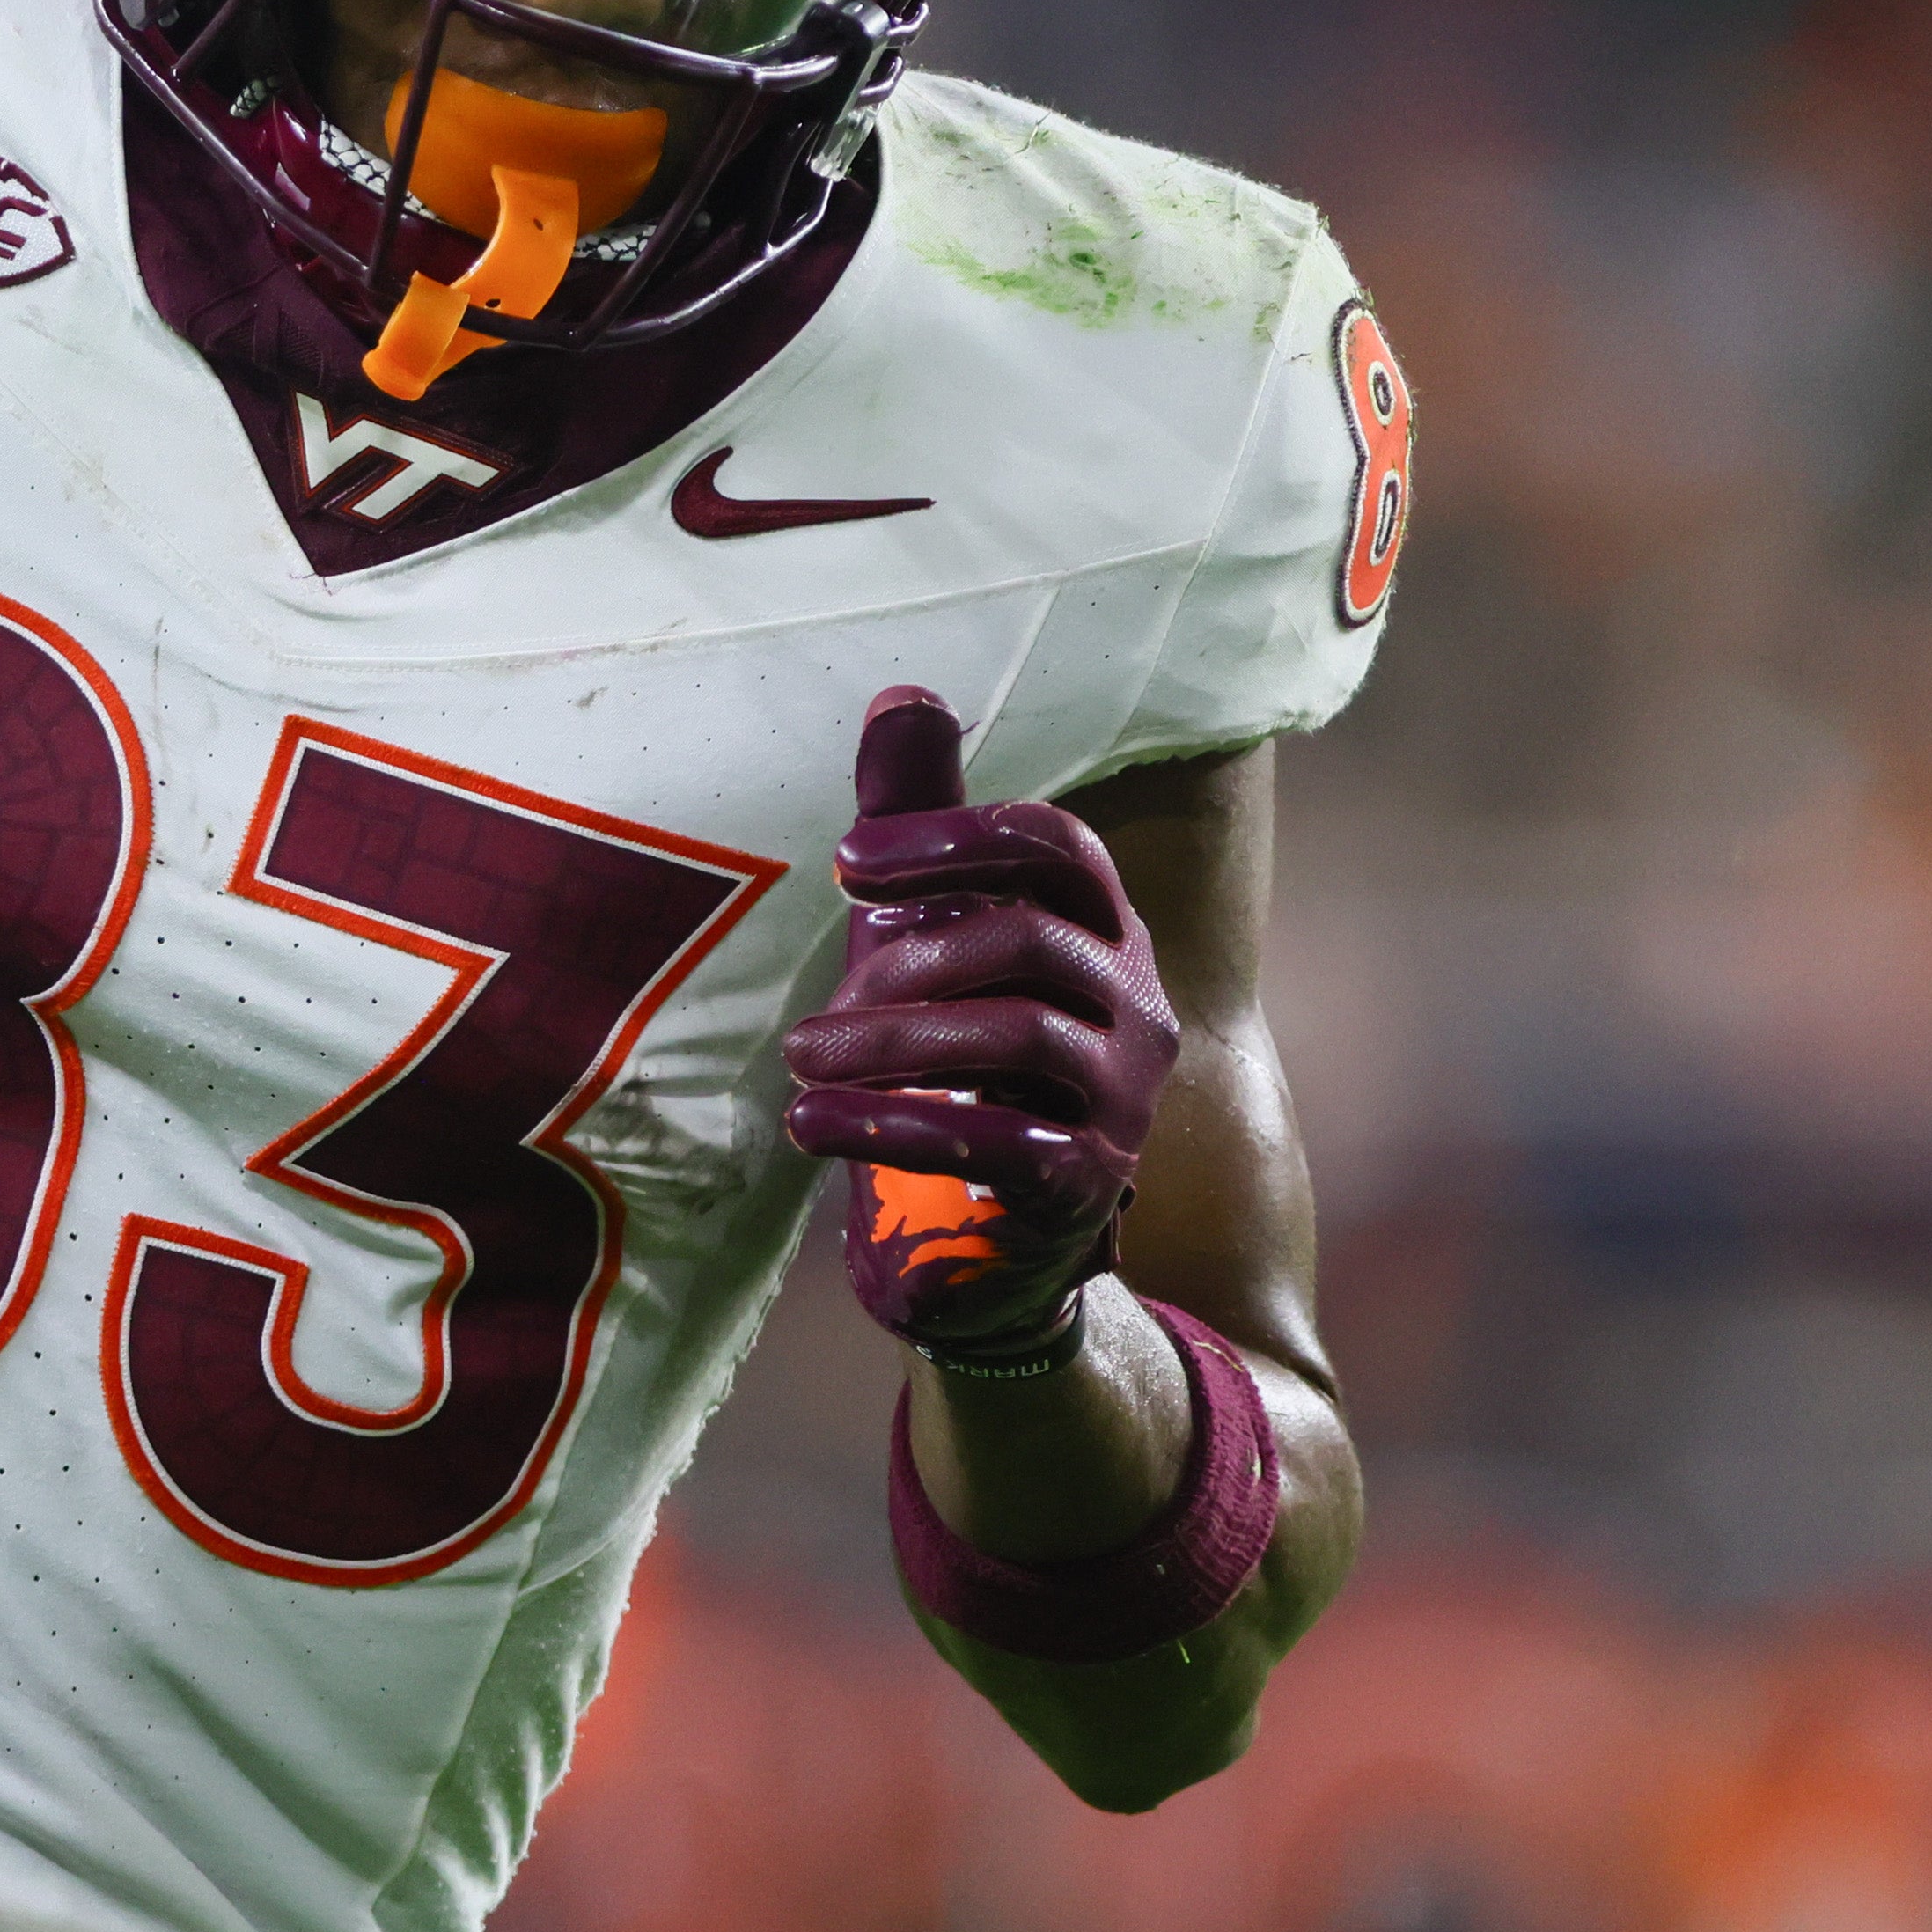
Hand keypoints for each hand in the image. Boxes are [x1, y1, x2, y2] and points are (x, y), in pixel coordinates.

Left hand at [782, 687, 1181, 1363]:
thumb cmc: (951, 1059)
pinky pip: (1001, 1146)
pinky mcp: (1090, 1185)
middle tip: (810, 1012)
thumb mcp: (922, 935)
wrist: (983, 1238)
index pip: (1056, 846)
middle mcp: (1133, 1002)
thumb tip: (905, 693)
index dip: (951, 838)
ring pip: (1017, 1038)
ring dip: (888, 1045)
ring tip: (799, 1062)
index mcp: (1100, 928)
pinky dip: (895, 1127)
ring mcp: (1123, 1098)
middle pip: (1028, 940)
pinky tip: (810, 1127)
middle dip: (903, 962)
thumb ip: (919, 825)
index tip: (843, 863)